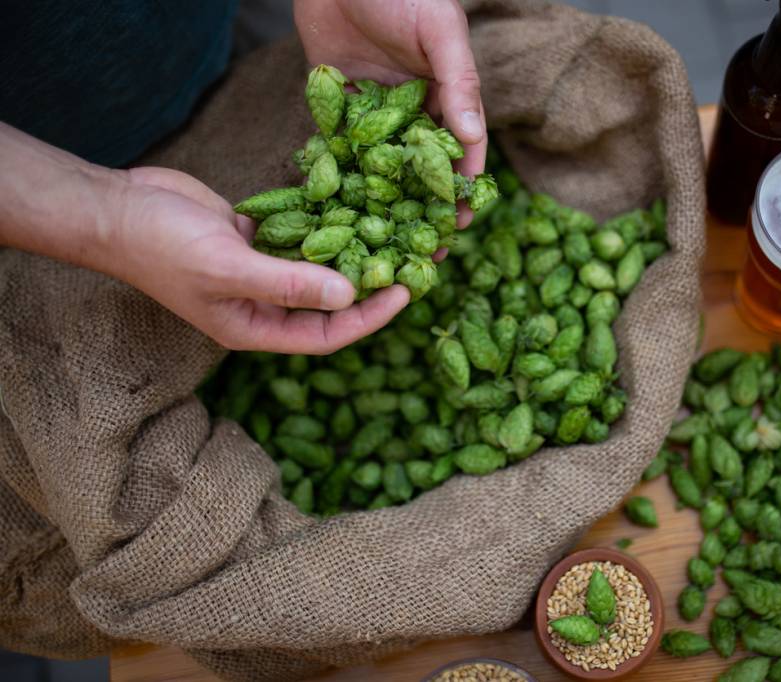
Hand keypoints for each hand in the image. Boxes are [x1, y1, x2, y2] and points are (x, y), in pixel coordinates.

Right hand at [107, 167, 408, 353]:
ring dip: (352, 251)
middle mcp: (262, 304)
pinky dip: (324, 223)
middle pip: (329, 303)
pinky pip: (300, 234)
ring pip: (318, 266)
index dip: (368, 318)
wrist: (115, 207)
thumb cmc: (163, 246)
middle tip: (413, 260)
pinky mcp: (255, 237)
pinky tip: (356, 203)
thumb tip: (348, 295)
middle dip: (370, 284)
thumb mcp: (228, 268)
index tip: (404, 292)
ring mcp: (259, 270)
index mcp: (255, 328)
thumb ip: (288, 284)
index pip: (327, 334)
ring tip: (395, 230)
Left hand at [294, 0, 485, 225]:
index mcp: (446, 93)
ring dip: (383, 204)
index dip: (462, 188)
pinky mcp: (337, 102)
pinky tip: (337, 210)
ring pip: (382, 165)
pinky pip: (339, 144)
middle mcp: (413, 107)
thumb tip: (473, 138)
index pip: (460, 150)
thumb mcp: (441, 32)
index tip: (461, 222)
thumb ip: (459, 83)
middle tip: (423, 248)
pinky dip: (339, 173)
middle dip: (424, 208)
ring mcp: (374, 108)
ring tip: (382, 243)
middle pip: (422, 168)